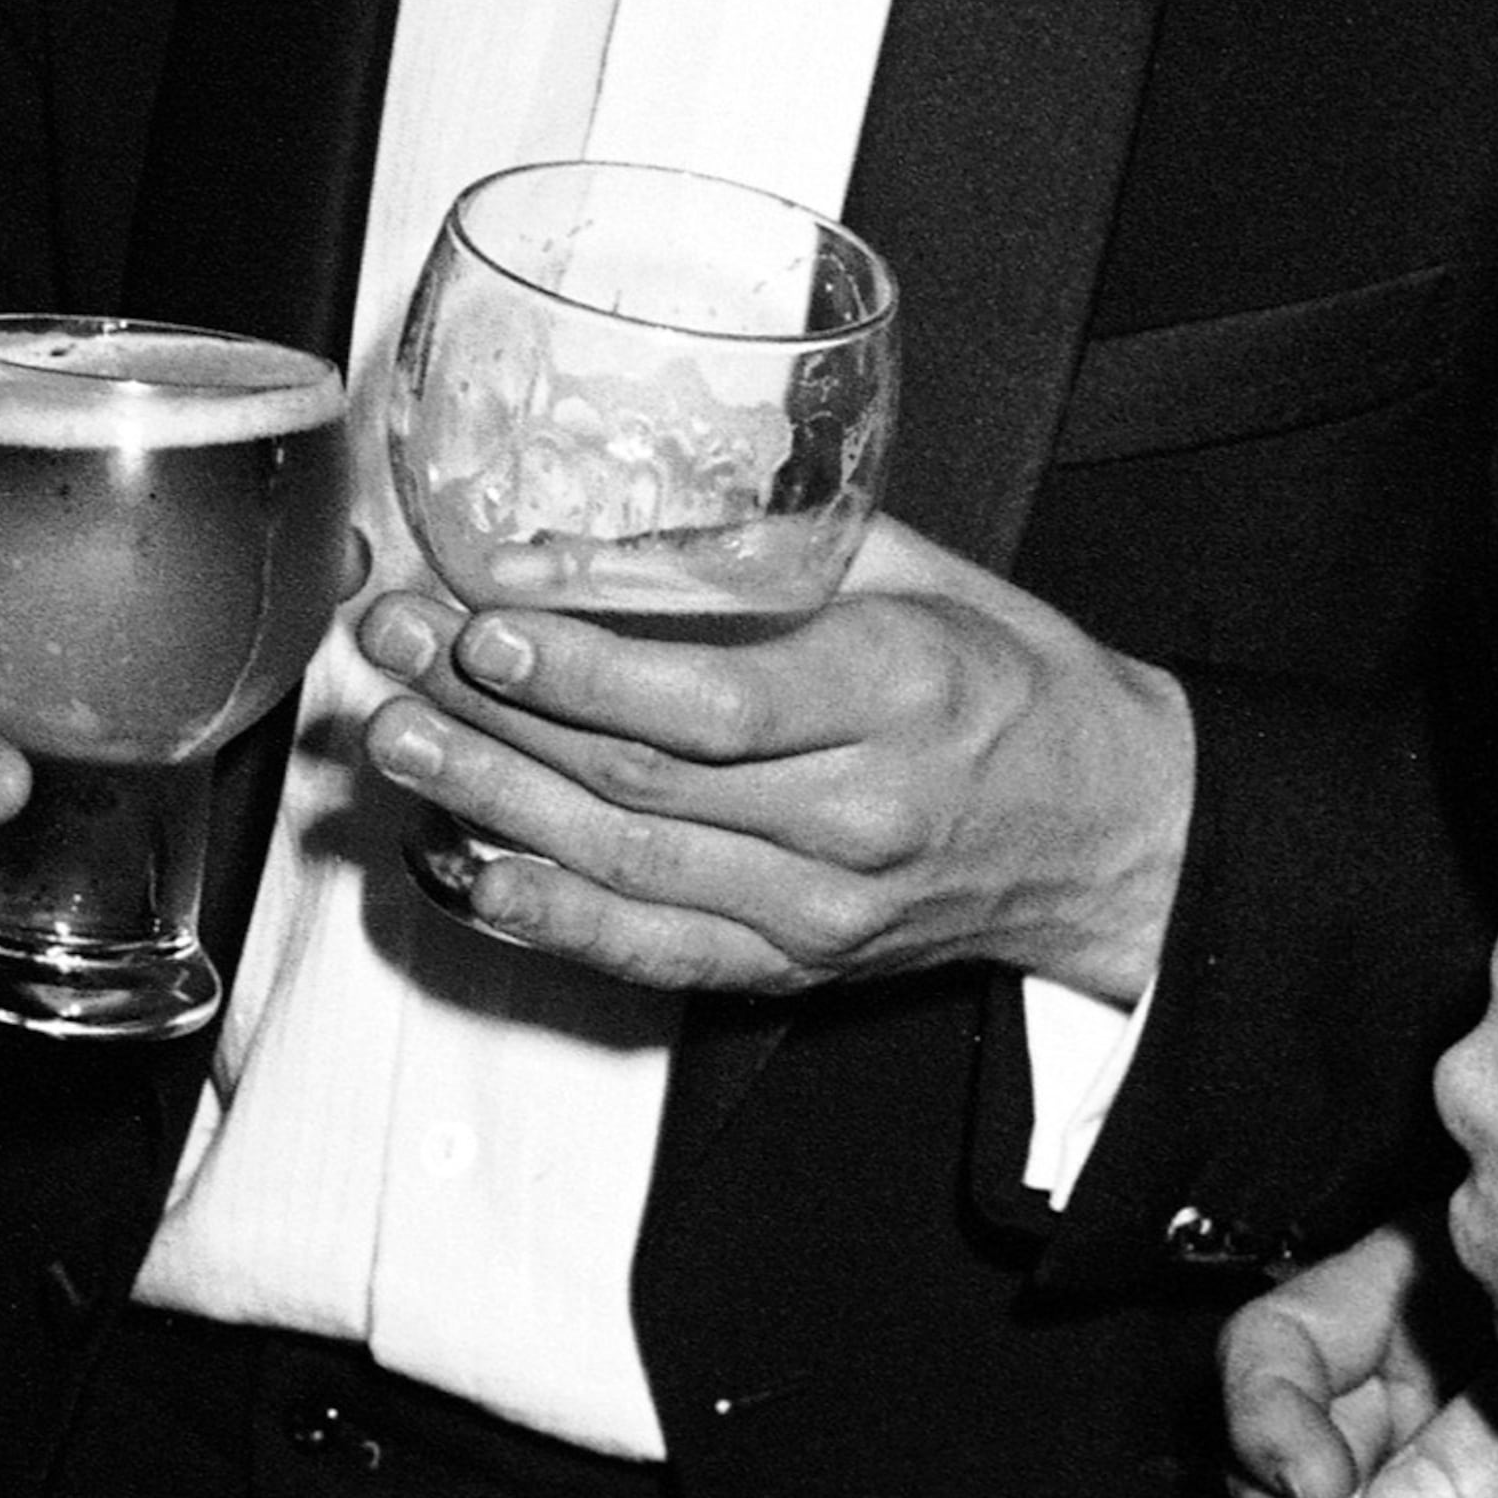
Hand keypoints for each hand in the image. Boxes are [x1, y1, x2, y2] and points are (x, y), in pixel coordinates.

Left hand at [353, 514, 1193, 1006]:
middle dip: (498, 714)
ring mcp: (825, 910)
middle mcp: (863, 815)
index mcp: (901, 694)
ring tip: (395, 739)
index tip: (484, 617)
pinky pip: (648, 952)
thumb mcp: (909, 572)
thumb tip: (584, 530)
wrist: (1104, 826)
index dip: (584, 668)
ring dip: (492, 802)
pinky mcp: (794, 967)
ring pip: (629, 865)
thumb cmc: (1001, 679)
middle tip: (393, 652)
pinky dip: (541, 914)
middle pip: (647, 778)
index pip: (716, 698)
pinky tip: (457, 863)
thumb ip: (759, 550)